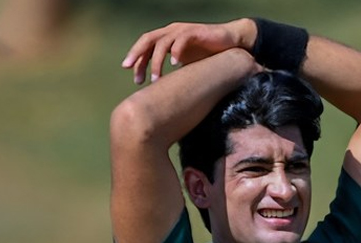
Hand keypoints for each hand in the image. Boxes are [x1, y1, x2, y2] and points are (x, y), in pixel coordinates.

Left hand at [121, 18, 256, 84]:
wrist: (232, 43)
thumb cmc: (209, 55)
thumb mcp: (187, 65)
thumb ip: (174, 73)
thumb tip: (164, 94)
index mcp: (168, 38)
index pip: (146, 47)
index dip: (138, 61)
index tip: (135, 79)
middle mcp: (172, 31)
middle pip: (148, 40)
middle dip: (137, 55)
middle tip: (129, 70)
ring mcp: (183, 30)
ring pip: (162, 42)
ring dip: (157, 61)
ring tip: (156, 78)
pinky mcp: (196, 32)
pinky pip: (181, 40)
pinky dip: (176, 52)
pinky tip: (174, 65)